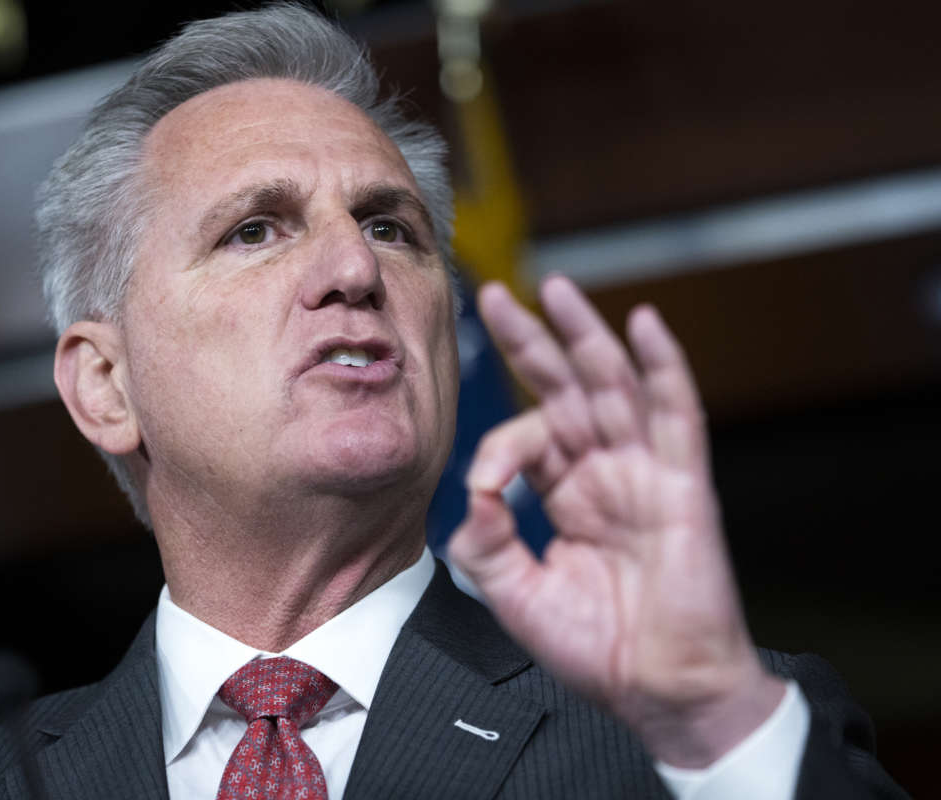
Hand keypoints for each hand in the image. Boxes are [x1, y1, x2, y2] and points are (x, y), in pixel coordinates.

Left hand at [447, 276, 784, 766]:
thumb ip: (486, 542)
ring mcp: (645, 472)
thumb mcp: (516, 594)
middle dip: (531, 340)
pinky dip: (665, 368)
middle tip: (494, 294)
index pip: (527, 437)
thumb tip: (471, 492)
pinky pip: (677, 415)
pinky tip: (645, 326)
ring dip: (586, 334)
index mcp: (566, 492)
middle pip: (565, 387)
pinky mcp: (683, 485)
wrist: (659, 691)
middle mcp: (605, 471)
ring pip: (614, 385)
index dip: (498, 446)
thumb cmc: (597, 648)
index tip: (484, 484)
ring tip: (556, 286)